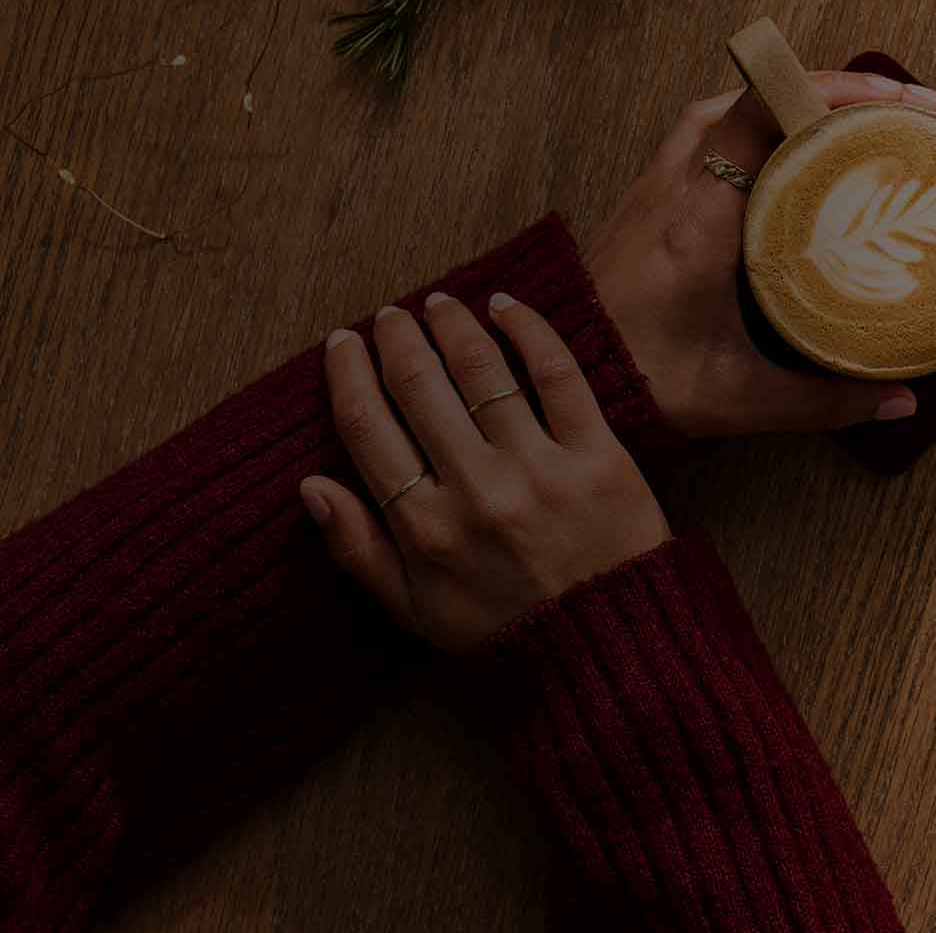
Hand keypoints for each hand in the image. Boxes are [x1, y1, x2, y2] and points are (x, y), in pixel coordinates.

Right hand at [299, 293, 671, 652]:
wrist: (610, 647)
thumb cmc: (508, 628)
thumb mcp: (416, 611)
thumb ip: (358, 550)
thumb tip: (309, 488)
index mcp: (425, 530)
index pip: (368, 429)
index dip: (348, 376)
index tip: (343, 344)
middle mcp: (476, 491)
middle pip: (420, 388)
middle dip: (397, 339)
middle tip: (392, 316)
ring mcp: (538, 468)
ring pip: (482, 372)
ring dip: (453, 326)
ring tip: (441, 305)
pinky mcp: (598, 454)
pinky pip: (559, 375)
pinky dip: (529, 331)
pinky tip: (506, 306)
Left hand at [584, 72, 935, 438]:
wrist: (564, 377)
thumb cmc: (640, 383)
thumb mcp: (740, 397)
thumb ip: (823, 400)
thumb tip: (900, 402)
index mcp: (700, 222)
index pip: (760, 112)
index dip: (830, 89)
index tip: (894, 104)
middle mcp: (674, 187)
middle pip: (751, 95)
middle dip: (829, 89)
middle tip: (895, 111)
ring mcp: (653, 185)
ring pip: (723, 107)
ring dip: (784, 98)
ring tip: (846, 117)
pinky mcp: (644, 198)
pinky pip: (702, 134)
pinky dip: (749, 123)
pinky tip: (784, 151)